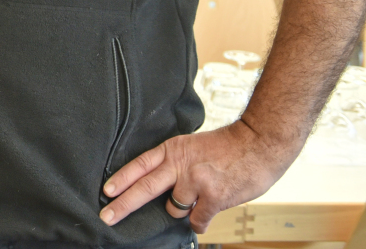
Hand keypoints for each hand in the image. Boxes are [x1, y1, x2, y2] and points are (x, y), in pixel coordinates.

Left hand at [100, 120, 294, 233]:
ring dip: (183, 209)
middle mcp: (180, 165)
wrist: (260, 142)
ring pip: (174, 209)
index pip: (139, 165)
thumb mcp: (193, 146)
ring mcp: (196, 182)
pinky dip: (200, 222)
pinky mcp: (213, 198)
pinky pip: (196, 221)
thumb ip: (176, 164)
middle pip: (144, 188)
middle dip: (123, 205)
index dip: (121, 179)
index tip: (105, 192)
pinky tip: (207, 214)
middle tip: (106, 217)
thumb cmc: (229, 146)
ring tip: (201, 195)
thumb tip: (164, 190)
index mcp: (173, 149)